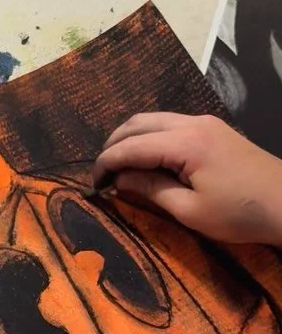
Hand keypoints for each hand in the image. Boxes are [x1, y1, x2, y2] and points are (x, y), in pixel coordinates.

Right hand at [93, 113, 281, 244]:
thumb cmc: (240, 214)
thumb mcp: (190, 211)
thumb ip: (150, 189)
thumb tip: (119, 179)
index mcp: (185, 143)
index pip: (130, 146)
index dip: (106, 163)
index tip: (93, 184)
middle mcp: (192, 123)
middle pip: (138, 123)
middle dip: (113, 146)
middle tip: (102, 174)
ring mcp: (204, 122)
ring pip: (153, 120)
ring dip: (130, 139)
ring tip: (119, 168)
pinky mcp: (213, 129)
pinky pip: (170, 125)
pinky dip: (149, 138)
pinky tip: (145, 160)